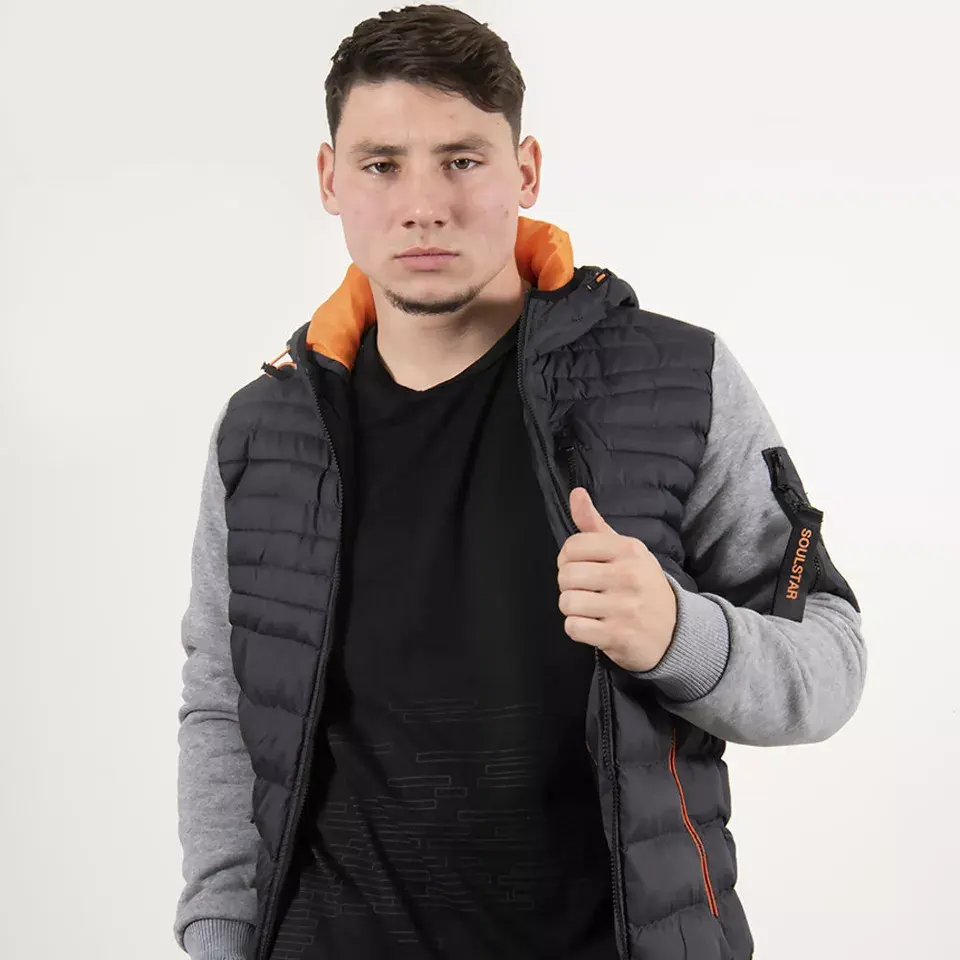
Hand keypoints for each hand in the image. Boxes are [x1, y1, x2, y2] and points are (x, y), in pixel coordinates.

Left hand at [557, 487, 677, 672]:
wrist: (675, 630)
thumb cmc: (641, 585)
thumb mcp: (625, 551)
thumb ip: (594, 524)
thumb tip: (575, 492)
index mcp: (629, 550)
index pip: (573, 546)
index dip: (567, 558)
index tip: (580, 566)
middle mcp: (628, 576)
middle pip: (567, 575)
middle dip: (568, 585)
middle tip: (584, 590)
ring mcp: (625, 607)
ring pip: (567, 602)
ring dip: (572, 609)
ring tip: (590, 608)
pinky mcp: (619, 636)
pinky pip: (573, 628)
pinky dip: (577, 629)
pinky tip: (593, 626)